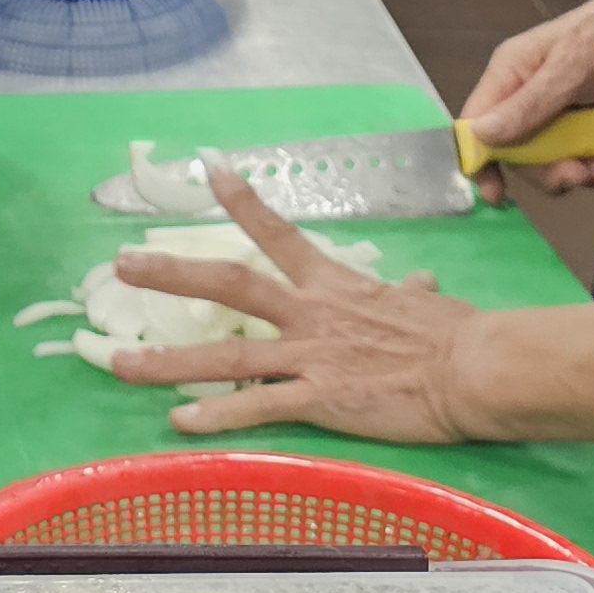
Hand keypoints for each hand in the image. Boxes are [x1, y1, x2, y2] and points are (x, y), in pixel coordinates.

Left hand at [107, 171, 485, 441]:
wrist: (474, 367)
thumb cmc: (458, 333)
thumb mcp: (427, 306)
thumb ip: (410, 296)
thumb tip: (418, 286)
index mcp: (334, 284)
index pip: (279, 234)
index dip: (242, 202)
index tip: (208, 170)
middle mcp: (311, 313)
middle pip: (230, 285)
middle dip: (172, 274)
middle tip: (121, 264)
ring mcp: (310, 356)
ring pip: (227, 354)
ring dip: (168, 361)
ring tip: (119, 364)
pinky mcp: (320, 400)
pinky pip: (259, 406)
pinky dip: (218, 414)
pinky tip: (179, 422)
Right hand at [462, 0, 593, 194]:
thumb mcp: (567, 72)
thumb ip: (526, 108)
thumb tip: (479, 137)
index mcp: (512, 79)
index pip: (479, 127)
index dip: (482, 161)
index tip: (496, 194)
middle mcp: (532, 103)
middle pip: (527, 159)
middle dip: (561, 173)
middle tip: (587, 173)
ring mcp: (567, 121)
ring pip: (569, 168)